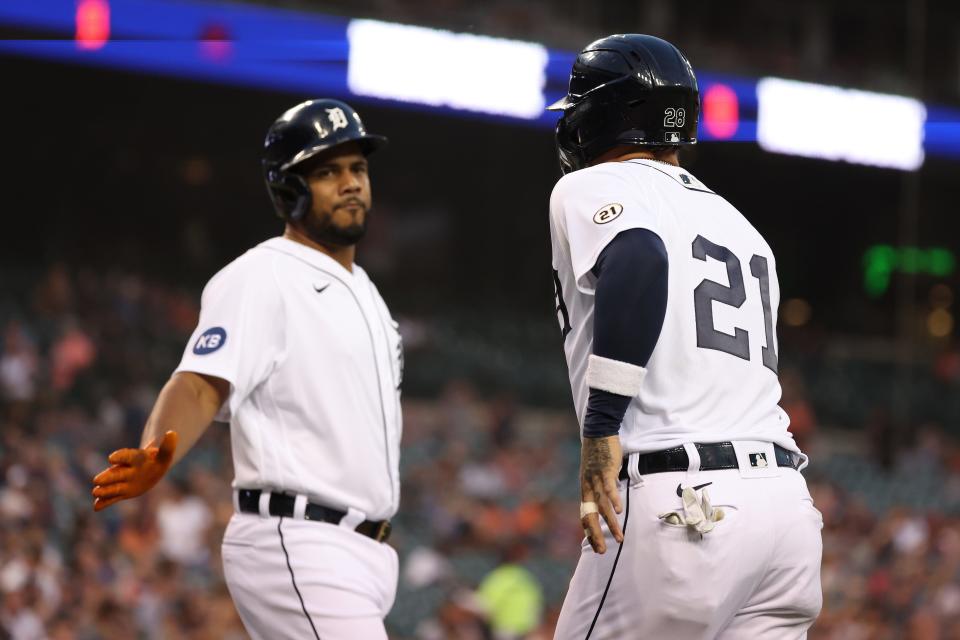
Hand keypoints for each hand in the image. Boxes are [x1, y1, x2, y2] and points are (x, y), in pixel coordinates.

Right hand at [91, 431, 177, 511]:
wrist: (151, 469)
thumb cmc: (157, 459)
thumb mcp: (164, 454)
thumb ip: (167, 447)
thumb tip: (172, 434)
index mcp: (134, 458)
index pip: (126, 456)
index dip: (120, 457)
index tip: (111, 458)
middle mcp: (125, 470)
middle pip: (117, 474)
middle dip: (107, 477)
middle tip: (96, 480)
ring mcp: (122, 482)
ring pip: (113, 486)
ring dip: (105, 490)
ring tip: (95, 492)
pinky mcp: (122, 492)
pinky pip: (113, 498)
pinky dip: (105, 502)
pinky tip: (96, 507)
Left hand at [580, 434, 623, 553]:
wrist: (597, 431)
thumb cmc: (599, 454)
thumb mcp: (597, 474)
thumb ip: (601, 488)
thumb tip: (610, 501)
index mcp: (585, 489)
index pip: (584, 515)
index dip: (589, 531)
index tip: (596, 546)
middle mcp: (588, 487)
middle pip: (589, 515)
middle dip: (596, 534)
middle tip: (603, 551)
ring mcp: (596, 479)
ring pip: (602, 506)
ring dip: (610, 523)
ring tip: (619, 537)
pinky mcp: (605, 470)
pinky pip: (609, 488)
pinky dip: (614, 500)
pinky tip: (618, 512)